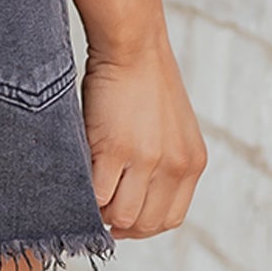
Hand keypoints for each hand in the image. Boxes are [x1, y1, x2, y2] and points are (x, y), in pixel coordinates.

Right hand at [82, 31, 206, 240]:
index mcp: (192, 163)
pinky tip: (79, 176)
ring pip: (121, 215)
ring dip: (101, 210)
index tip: (120, 217)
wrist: (132, 45)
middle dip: (119, 223)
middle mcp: (175, 166)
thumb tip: (131, 200)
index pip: (169, 218)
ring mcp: (146, 160)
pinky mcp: (115, 149)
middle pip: (145, 223)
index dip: (141, 225)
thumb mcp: (170, 128)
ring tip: (88, 189)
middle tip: (98, 207)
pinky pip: (98, 194)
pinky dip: (86, 194)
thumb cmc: (143, 80)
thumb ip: (162, 163)